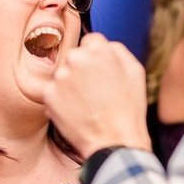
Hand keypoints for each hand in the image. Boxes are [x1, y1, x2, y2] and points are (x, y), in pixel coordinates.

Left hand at [43, 32, 152, 159]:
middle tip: (94, 92)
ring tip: (87, 105)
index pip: (90, 41)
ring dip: (70, 86)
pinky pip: (52, 92)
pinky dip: (61, 101)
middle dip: (81, 70)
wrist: (114, 142)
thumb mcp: (135, 71)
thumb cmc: (129, 109)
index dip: (96, 58)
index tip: (99, 74)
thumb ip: (117, 49)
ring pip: (62, 75)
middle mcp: (76, 58)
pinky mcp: (48, 95)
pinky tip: (76, 112)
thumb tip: (104, 44)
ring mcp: (60, 77)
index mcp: (98, 48)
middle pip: (74, 56)